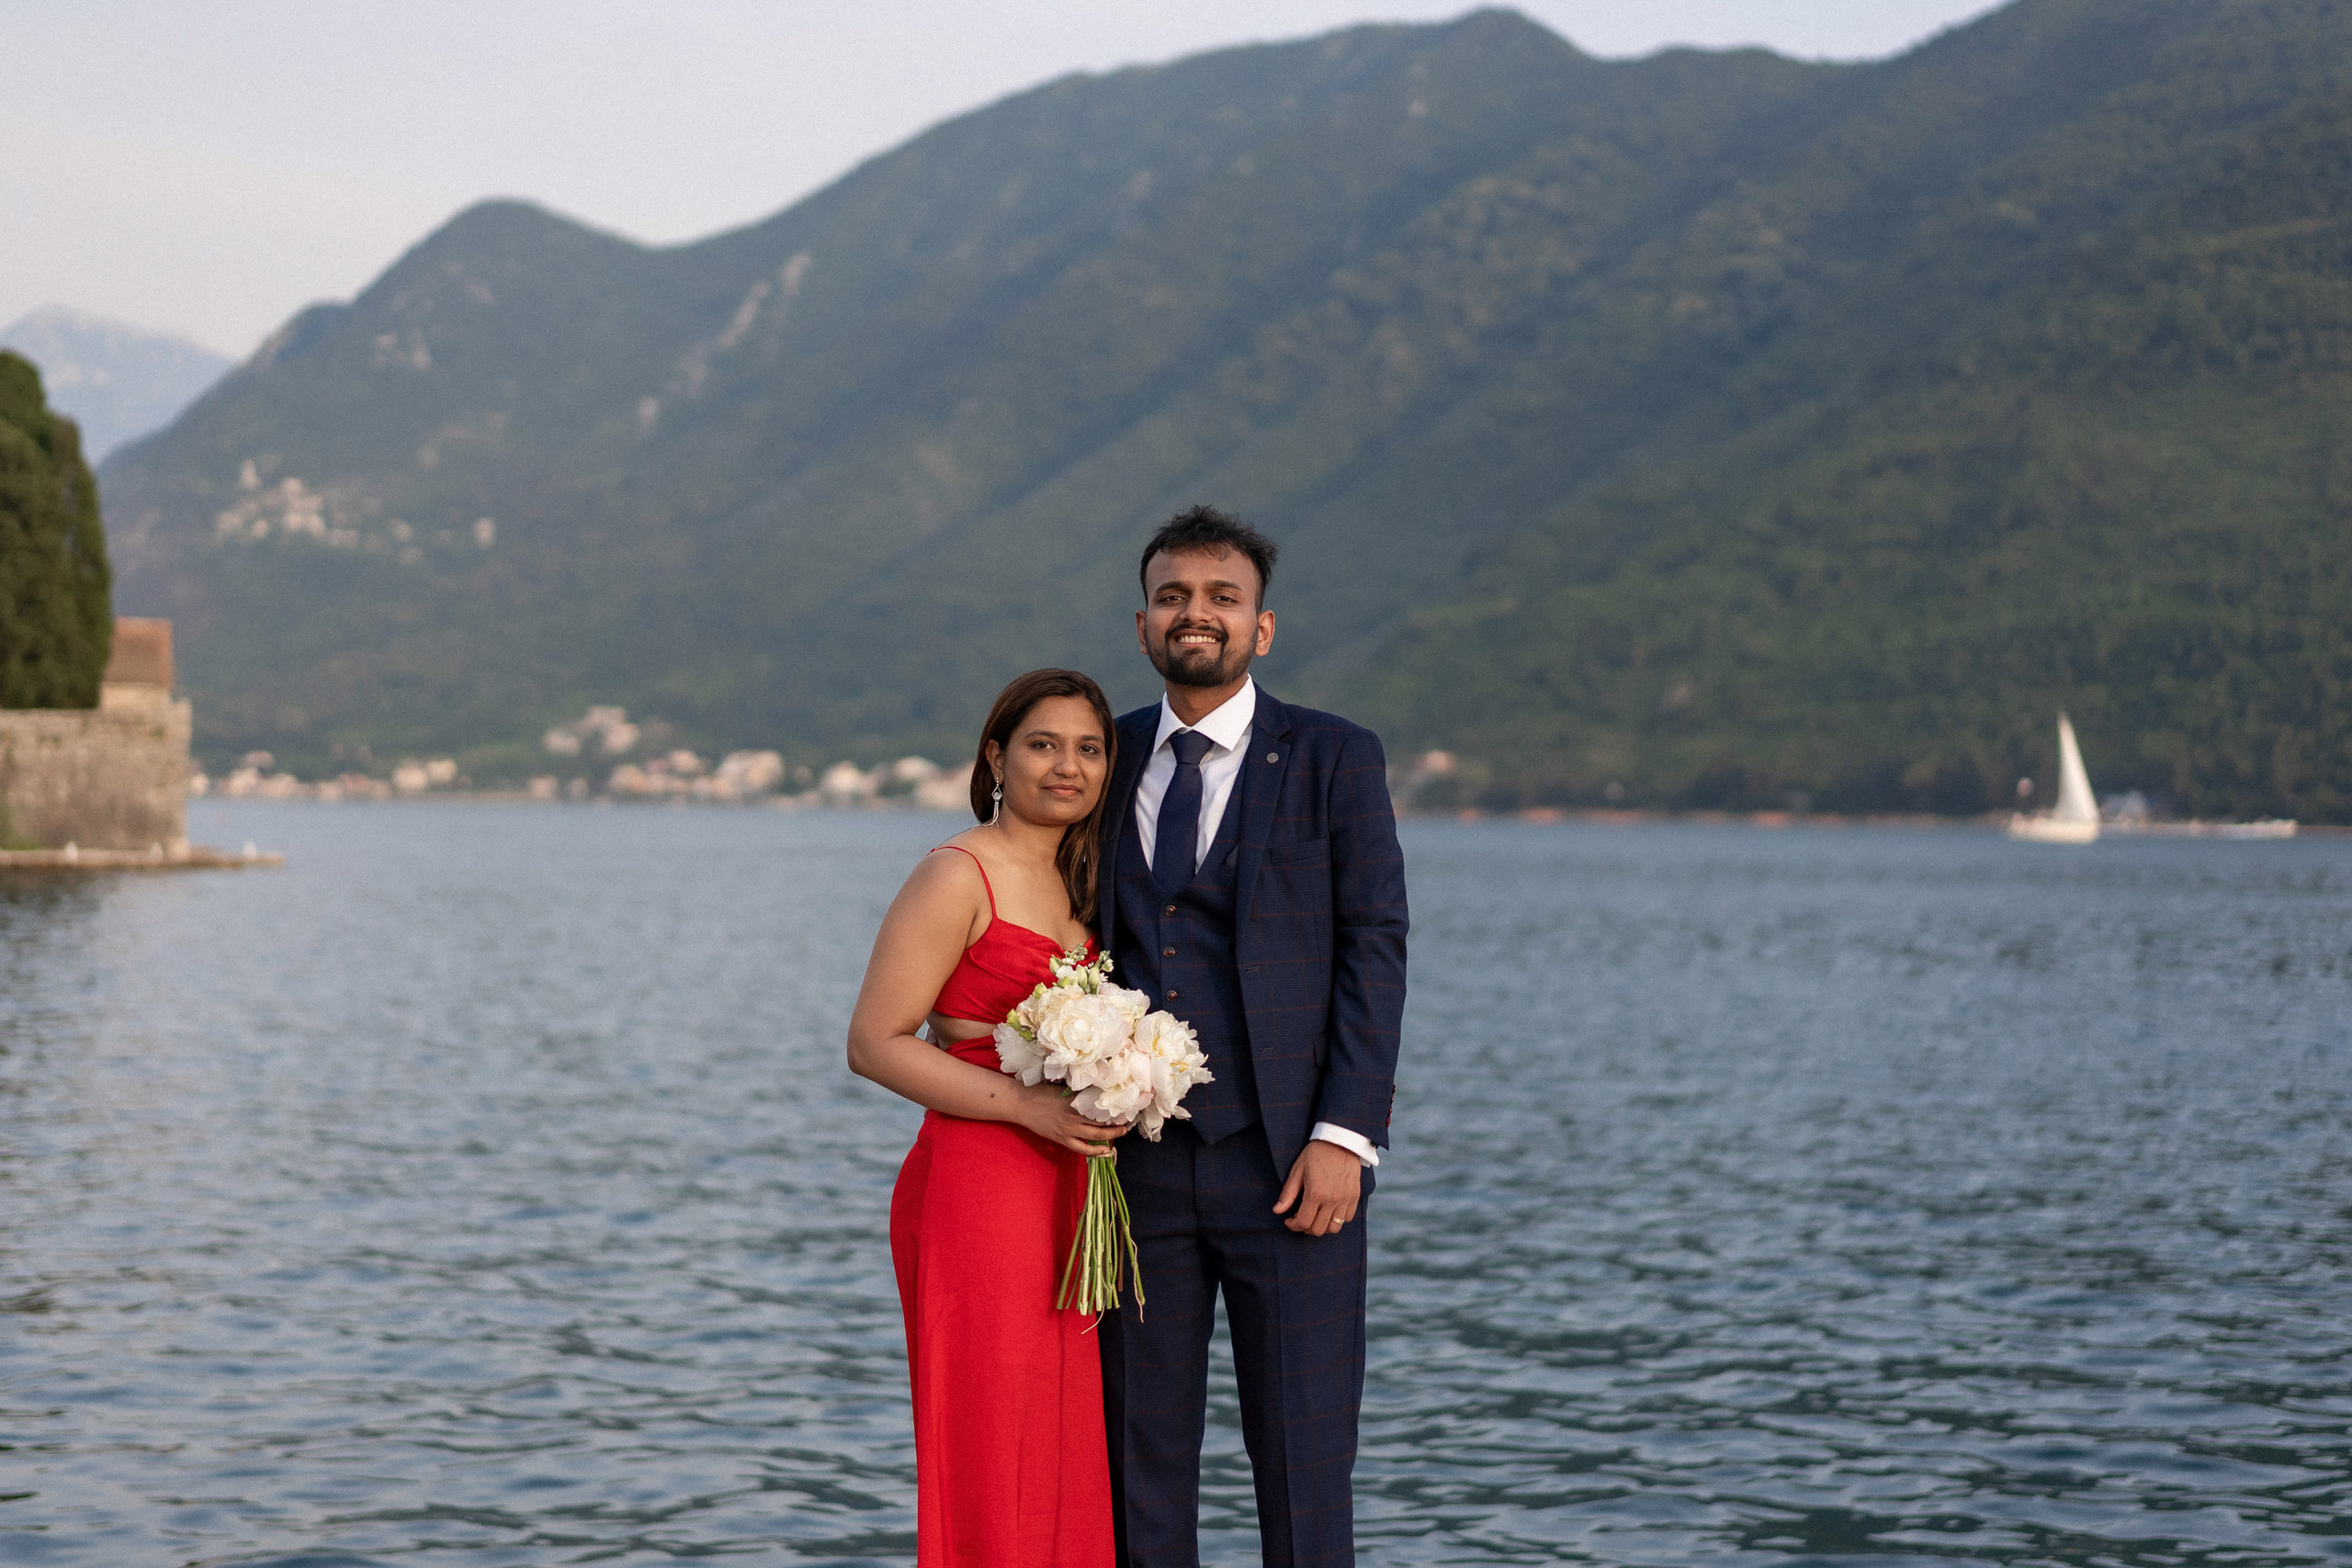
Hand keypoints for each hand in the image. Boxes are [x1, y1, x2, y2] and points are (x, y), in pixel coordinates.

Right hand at [1015, 1083, 1132, 1157]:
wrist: (1022, 1104)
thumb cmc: (1041, 1091)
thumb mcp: (1062, 1088)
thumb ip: (1079, 1092)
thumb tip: (1097, 1089)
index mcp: (1075, 1101)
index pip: (1101, 1106)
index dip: (1116, 1107)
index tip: (1126, 1105)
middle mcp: (1075, 1117)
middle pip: (1103, 1122)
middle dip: (1119, 1122)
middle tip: (1129, 1119)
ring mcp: (1069, 1130)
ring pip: (1097, 1135)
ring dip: (1112, 1134)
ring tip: (1122, 1131)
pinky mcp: (1062, 1139)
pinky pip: (1082, 1149)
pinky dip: (1095, 1151)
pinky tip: (1105, 1150)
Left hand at [1273, 1140, 1361, 1235]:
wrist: (1340, 1141)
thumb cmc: (1316, 1154)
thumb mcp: (1298, 1170)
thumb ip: (1288, 1193)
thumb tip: (1277, 1211)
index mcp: (1316, 1193)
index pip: (1304, 1222)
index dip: (1293, 1225)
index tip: (1289, 1220)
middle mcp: (1332, 1200)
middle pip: (1318, 1230)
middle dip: (1306, 1228)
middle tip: (1300, 1218)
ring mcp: (1345, 1199)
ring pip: (1334, 1228)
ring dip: (1322, 1226)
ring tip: (1315, 1216)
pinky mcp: (1355, 1196)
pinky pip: (1347, 1218)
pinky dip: (1337, 1219)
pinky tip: (1329, 1210)